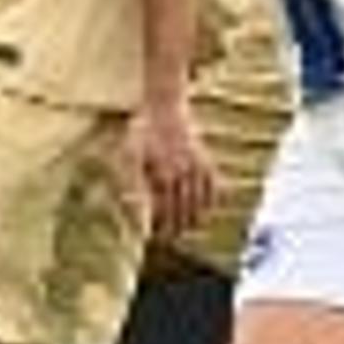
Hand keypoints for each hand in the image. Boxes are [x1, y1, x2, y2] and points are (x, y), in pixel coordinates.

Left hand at [134, 89, 214, 239]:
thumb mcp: (130, 152)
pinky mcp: (207, 160)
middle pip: (183, 209)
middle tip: (169, 239)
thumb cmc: (143, 130)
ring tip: (186, 229)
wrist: (165, 105)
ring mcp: (197, 166)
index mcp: (161, 171)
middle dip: (176, 227)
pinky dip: (211, 201)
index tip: (155, 236)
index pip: (164, 209)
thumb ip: (132, 179)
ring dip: (194, 218)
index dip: (160, 225)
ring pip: (201, 202)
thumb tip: (129, 204)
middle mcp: (182, 171)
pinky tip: (205, 210)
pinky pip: (214, 186)